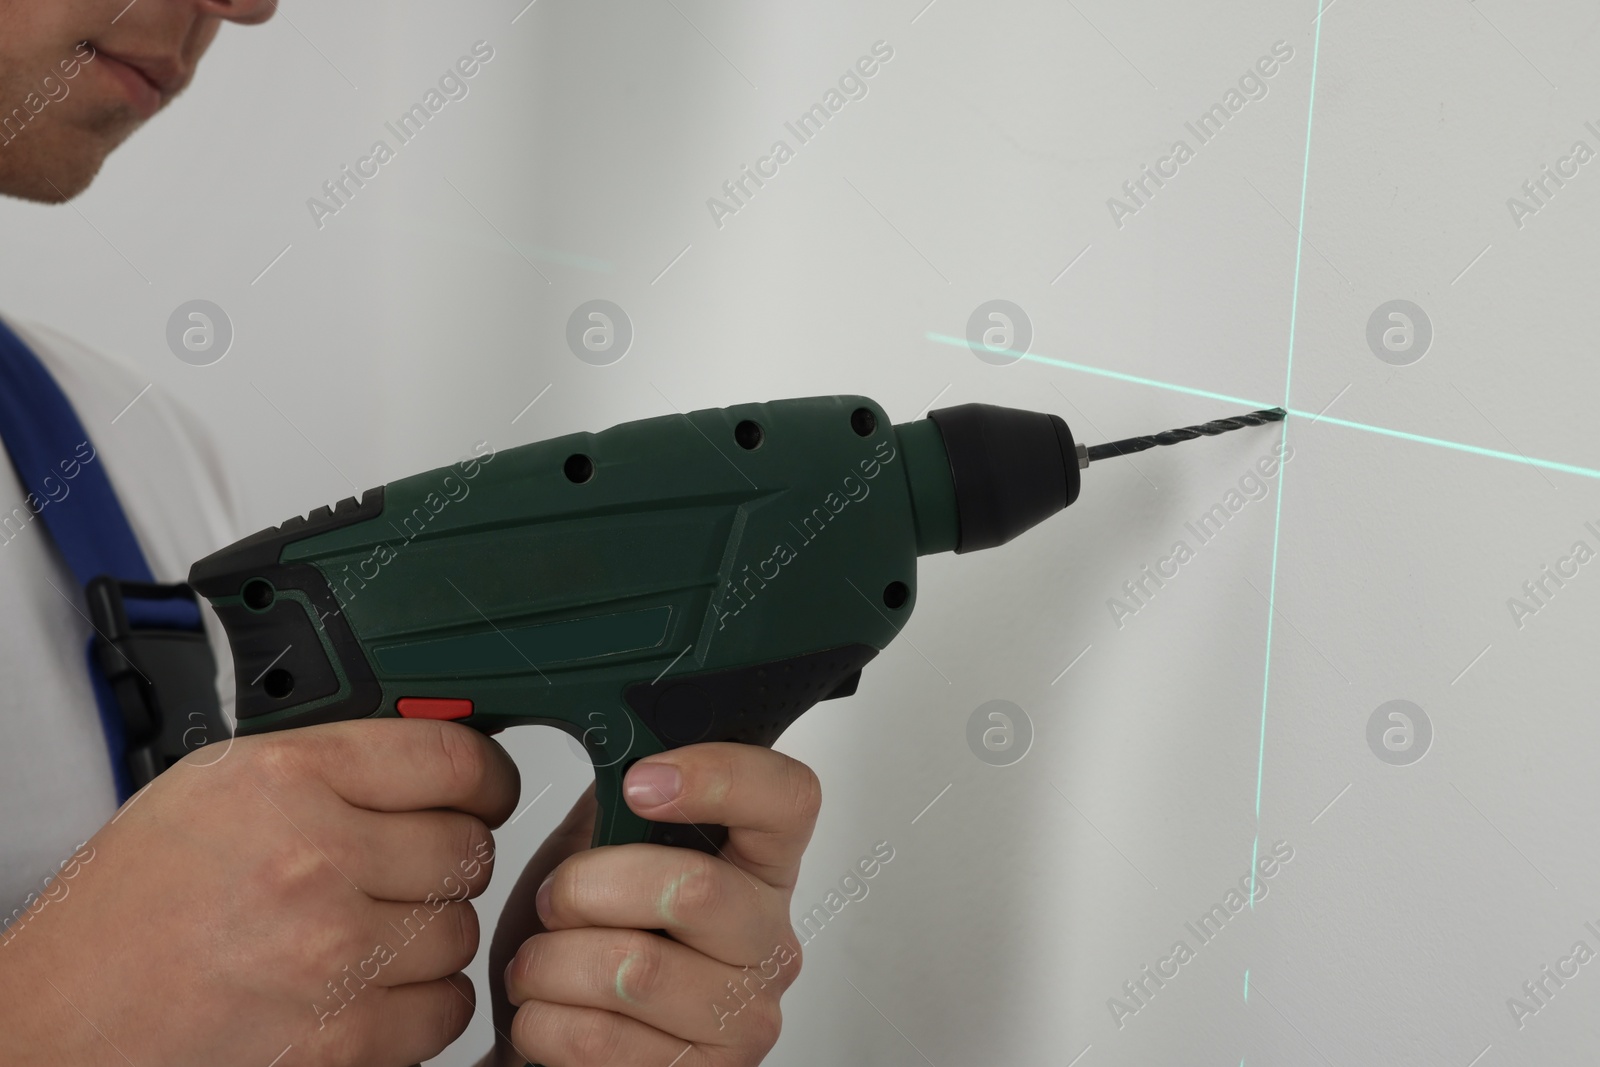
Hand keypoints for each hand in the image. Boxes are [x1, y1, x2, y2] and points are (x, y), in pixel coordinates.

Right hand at [0, 718, 519, 1066]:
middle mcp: (314, 858)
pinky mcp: (343, 1040)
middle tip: (401, 874)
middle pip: (468, 847)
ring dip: (430, 936)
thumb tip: (425, 762)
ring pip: (462, 929)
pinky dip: (421, 1004)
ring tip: (364, 938)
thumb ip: (323, 769)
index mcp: (281, 779)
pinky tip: (369, 992)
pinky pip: (447, 1009)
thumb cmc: (121, 916)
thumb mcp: (210, 792)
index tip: (486, 789)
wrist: (56, 1031)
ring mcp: (333, 953)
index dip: (484, 774)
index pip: (449, 756)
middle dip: (445, 860)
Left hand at [487, 744, 819, 1066]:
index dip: (718, 778)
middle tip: (558, 901)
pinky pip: (600, 1042)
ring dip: (550, 964)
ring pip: (634, 970)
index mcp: (759, 865)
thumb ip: (623, 796)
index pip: (790, 797)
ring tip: (540, 965)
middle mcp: (769, 940)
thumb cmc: (584, 941)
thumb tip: (615, 726)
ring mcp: (744, 1019)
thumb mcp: (602, 850)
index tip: (640, 782)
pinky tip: (548, 1016)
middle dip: (586, 889)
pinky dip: (542, 1023)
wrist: (557, 1044)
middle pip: (692, 888)